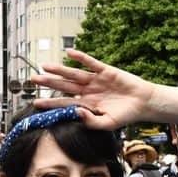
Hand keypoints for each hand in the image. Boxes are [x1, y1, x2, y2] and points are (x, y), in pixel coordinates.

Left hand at [31, 49, 156, 129]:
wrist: (144, 103)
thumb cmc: (126, 115)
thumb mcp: (107, 124)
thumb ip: (90, 121)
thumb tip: (75, 112)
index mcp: (87, 104)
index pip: (64, 103)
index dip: (50, 103)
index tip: (36, 103)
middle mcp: (88, 91)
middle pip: (64, 86)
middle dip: (49, 83)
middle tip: (33, 79)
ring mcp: (96, 80)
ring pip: (74, 73)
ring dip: (59, 70)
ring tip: (44, 66)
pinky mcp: (106, 71)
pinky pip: (91, 63)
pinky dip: (80, 57)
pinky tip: (69, 52)